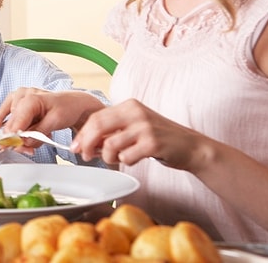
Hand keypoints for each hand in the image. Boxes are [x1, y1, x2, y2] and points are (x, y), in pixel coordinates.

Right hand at [0, 87, 105, 151]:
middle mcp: (23, 95)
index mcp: (32, 98)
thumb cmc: (67, 108)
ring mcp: (19, 95)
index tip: (12, 148)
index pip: (17, 121)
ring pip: (10, 120)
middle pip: (12, 123)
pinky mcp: (17, 99)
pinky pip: (5, 110)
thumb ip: (37, 133)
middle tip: (29, 150)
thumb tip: (23, 142)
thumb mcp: (55, 122)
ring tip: (36, 135)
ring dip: (19, 133)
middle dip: (19, 139)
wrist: (73, 103)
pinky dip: (4, 120)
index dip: (14, 136)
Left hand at [73, 98, 203, 167]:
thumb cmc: (160, 139)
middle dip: (87, 144)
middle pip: (98, 127)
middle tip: (86, 156)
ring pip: (110, 144)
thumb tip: (84, 143)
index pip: (96, 117)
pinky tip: (134, 159)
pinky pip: (126, 156)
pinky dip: (126, 162)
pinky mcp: (153, 143)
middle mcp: (136, 112)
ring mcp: (145, 127)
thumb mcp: (134, 127)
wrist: (192, 147)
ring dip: (108, 157)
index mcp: (128, 106)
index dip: (82, 133)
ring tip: (117, 159)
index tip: (75, 146)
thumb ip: (112, 131)